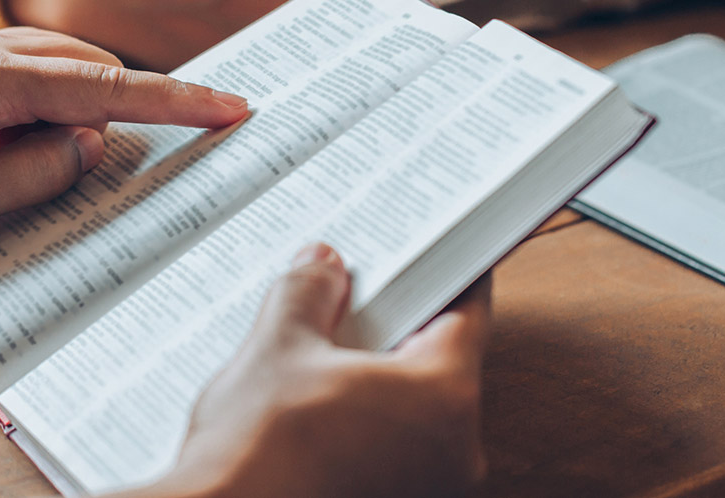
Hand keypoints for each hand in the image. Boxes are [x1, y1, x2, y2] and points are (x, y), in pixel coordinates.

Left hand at [0, 27, 248, 256]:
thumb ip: (35, 173)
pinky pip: (32, 70)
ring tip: (131, 149)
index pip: (107, 88)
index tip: (232, 107)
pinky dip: (63, 99)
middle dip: (147, 102)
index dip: (176, 101)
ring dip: (100, 104)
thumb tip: (90, 147)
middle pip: (94, 68)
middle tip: (200, 135)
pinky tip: (60, 140)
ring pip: (65, 66)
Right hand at [129, 244, 489, 497]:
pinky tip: (313, 410)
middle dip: (394, 328)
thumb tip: (321, 267)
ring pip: (411, 411)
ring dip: (373, 381)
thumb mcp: (278, 349)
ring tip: (319, 355)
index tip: (430, 252)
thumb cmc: (257, 459)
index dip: (442, 272)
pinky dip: (361, 425)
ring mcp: (426, 489)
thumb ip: (308, 294)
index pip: (466, 311)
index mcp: (444, 398)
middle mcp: (453, 453)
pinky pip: (390, 450)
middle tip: (352, 296)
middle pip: (437, 363)